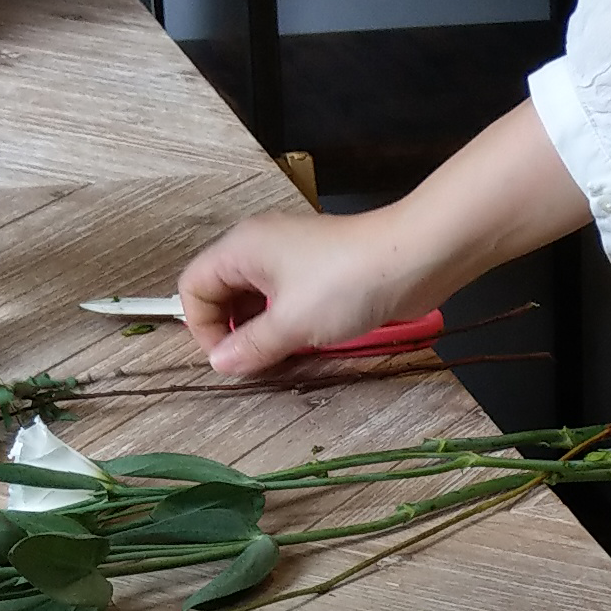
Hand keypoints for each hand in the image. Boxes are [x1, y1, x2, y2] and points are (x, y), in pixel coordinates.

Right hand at [179, 100, 592, 377]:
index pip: (194, 287)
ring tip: (284, 356)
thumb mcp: (291, 323)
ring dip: (265, 330)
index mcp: (241, 247)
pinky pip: (290, 299)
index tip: (228, 359)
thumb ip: (250, 346)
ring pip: (259, 299)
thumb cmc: (347, 283)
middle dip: (235, 330)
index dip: (203, 327)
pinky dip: (291, 322)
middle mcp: (261, 246)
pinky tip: (308, 343)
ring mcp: (294, 256)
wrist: (416, 256)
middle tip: (256, 363)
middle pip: (224, 292)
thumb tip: (220, 363)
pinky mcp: (323, 269)